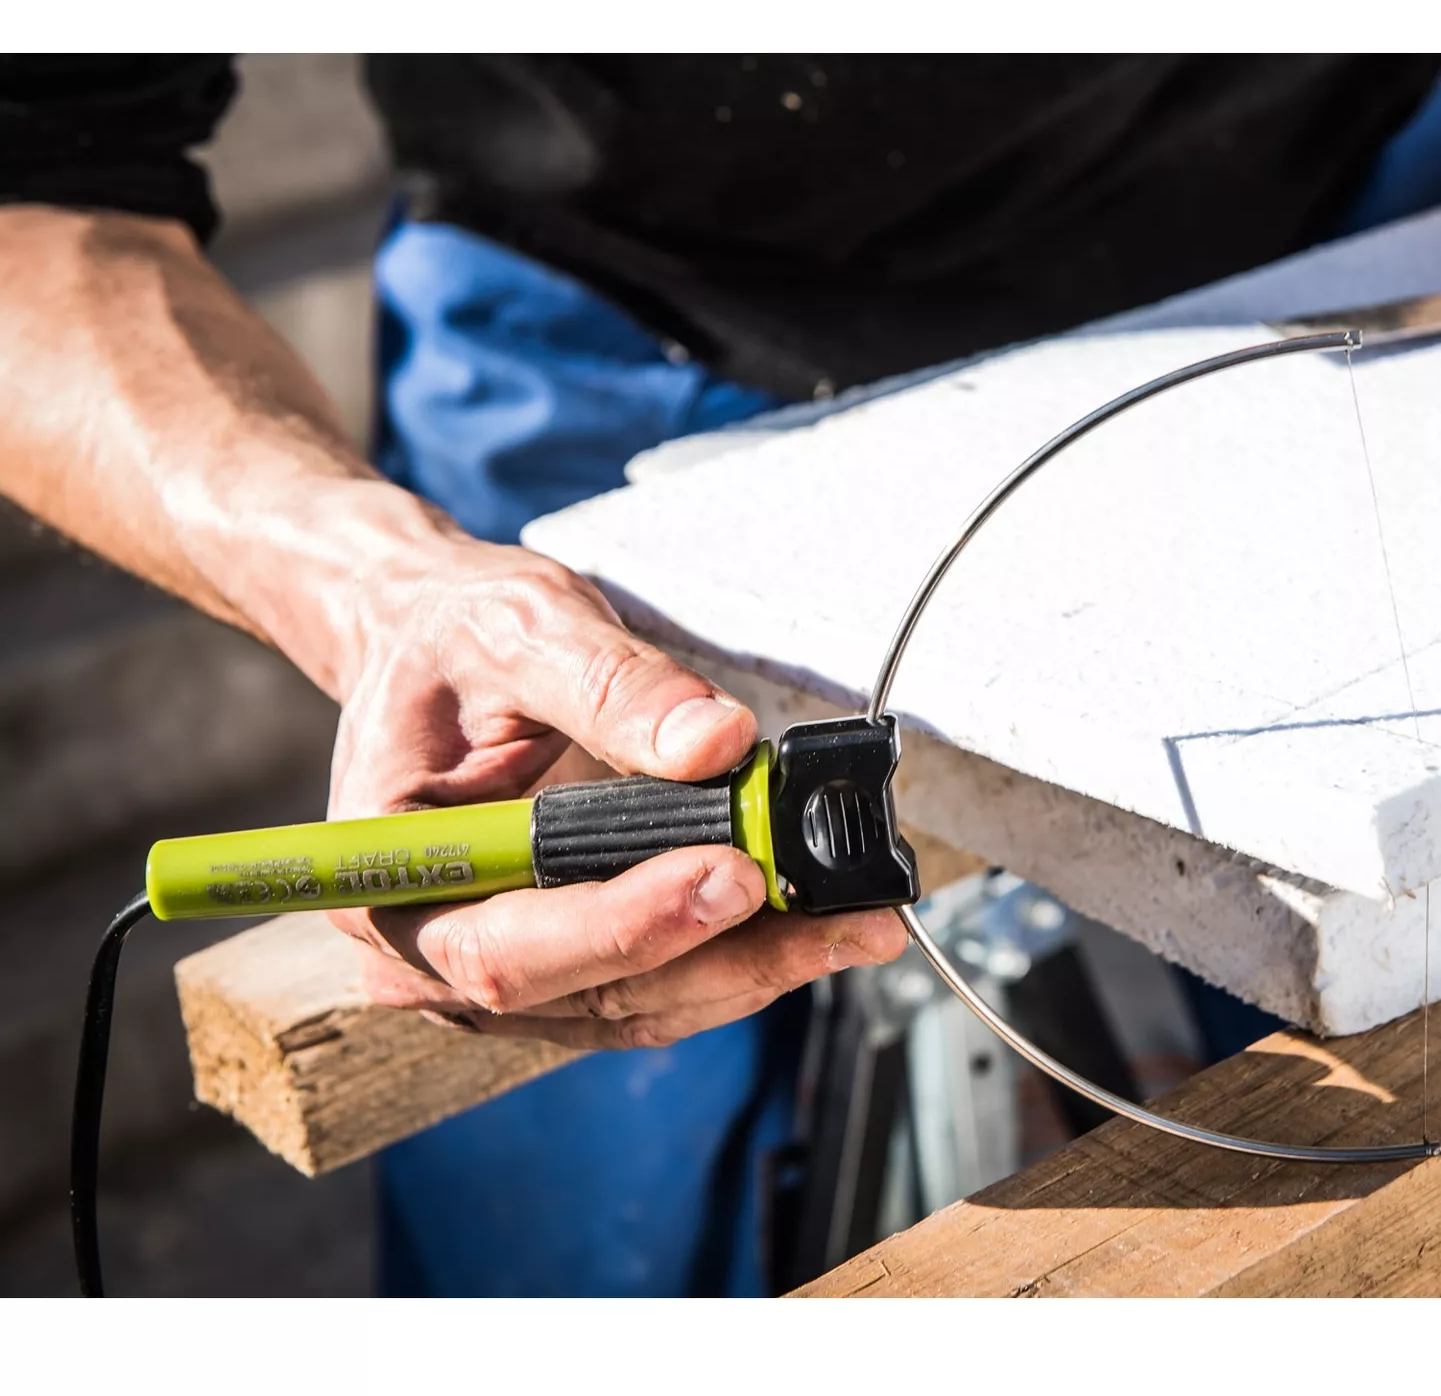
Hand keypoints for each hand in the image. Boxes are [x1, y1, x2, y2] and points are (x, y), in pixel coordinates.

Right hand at [326, 534, 905, 1047]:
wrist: (439, 653)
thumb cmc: (456, 641)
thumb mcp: (525, 628)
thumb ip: (613, 686)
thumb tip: (713, 743)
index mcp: (391, 880)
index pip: (509, 943)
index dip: (626, 925)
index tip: (732, 875)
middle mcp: (434, 955)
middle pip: (593, 991)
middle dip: (726, 953)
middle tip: (839, 914)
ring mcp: (506, 976)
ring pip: (646, 1004)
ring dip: (759, 967)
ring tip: (858, 920)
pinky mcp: (571, 972)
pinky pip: (666, 986)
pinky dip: (747, 957)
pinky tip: (821, 924)